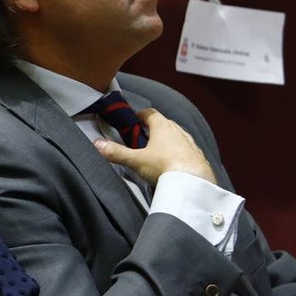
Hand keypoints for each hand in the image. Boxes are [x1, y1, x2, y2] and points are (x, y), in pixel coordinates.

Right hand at [94, 109, 216, 185]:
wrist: (194, 182)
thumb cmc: (166, 167)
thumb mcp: (136, 161)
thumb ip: (117, 153)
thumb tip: (98, 144)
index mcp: (162, 126)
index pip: (150, 113)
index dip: (141, 116)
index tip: (134, 120)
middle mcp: (178, 130)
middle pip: (163, 124)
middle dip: (153, 129)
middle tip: (142, 139)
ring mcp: (190, 142)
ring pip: (176, 136)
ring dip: (167, 141)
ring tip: (158, 153)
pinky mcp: (198, 155)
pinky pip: (186, 150)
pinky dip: (179, 153)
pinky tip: (174, 164)